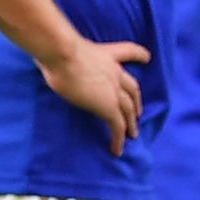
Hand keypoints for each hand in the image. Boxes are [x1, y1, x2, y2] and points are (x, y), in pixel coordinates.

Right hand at [36, 36, 150, 155]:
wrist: (64, 54)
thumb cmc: (59, 49)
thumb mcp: (69, 49)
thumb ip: (69, 54)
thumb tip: (53, 55)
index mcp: (107, 54)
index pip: (129, 52)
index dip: (140, 55)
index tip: (147, 58)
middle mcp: (115, 72)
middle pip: (132, 89)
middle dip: (136, 101)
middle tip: (137, 113)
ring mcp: (114, 90)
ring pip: (128, 110)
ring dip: (131, 123)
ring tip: (132, 135)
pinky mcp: (108, 107)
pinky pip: (117, 126)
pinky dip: (118, 139)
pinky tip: (117, 150)